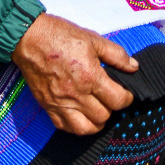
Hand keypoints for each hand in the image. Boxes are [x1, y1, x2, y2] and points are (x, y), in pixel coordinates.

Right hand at [12, 14, 137, 132]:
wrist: (30, 38)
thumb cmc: (62, 35)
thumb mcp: (93, 39)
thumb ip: (116, 55)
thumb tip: (133, 67)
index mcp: (90, 76)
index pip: (117, 100)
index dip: (127, 98)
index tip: (126, 93)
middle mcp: (76, 94)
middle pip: (103, 116)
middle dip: (112, 109)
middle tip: (111, 98)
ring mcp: (60, 103)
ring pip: (85, 128)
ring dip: (96, 122)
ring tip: (98, 111)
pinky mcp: (48, 107)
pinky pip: (64, 127)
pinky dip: (75, 126)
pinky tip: (80, 115)